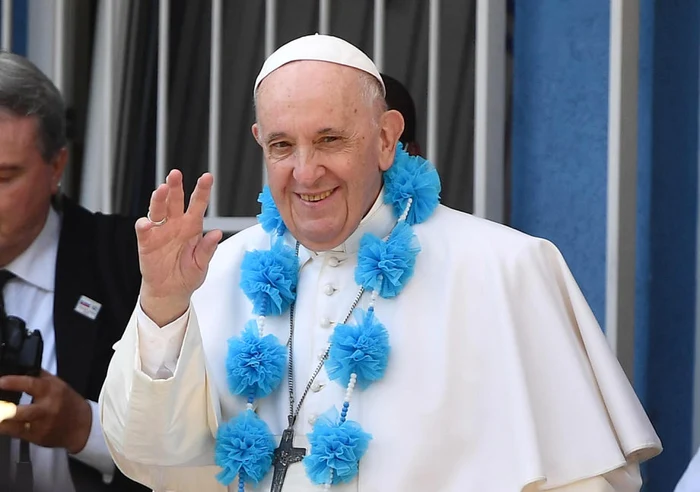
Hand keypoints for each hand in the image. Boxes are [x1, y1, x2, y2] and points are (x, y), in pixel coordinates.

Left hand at [0, 371, 91, 453]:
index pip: (30, 384)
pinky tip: (1, 423)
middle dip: (3, 409)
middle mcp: (46, 408)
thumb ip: (39, 377)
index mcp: (51, 390)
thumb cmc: (68, 402)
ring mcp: (40, 425)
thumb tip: (21, 368)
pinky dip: (4, 428)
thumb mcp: (59, 384)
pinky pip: (14, 433)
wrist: (82, 426)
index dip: (12, 383)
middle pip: (18, 410)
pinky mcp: (36, 437)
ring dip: (1, 419)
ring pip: (13, 424)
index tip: (0, 382)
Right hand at [138, 170, 222, 325]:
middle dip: (175, 186)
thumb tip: (217, 234)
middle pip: (175, 201)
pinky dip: (144, 226)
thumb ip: (208, 249)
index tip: (207, 177)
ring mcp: (160, 232)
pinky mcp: (147, 243)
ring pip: (158, 210)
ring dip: (159, 199)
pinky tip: (146, 223)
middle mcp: (175, 224)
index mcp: (192, 226)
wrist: (172, 292)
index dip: (202, 190)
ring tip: (161, 190)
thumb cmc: (188, 275)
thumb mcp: (202, 264)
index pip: (198, 204)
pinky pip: (144, 231)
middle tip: (176, 174)